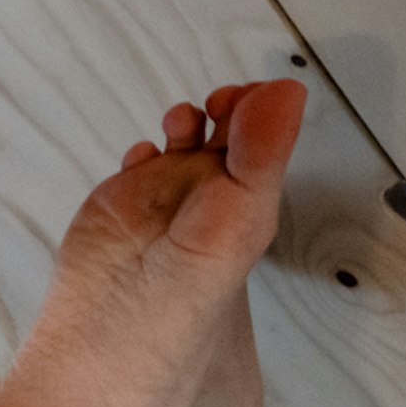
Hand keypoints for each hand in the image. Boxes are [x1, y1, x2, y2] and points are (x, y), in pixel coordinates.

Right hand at [70, 77, 305, 292]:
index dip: (262, 108)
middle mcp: (211, 194)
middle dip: (226, 106)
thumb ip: (263, 151)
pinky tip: (140, 161)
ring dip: (184, 121)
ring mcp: (166, 196)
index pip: (267, 139)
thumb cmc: (191, 280)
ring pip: (183, 140)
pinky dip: (141, 152)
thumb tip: (288, 86)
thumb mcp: (242, 213)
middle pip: (228, 131)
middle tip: (216, 105)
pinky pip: (139, 162)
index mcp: (250, 198)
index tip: (247, 97)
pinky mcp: (124, 201)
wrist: (118, 320)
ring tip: (179, 126)